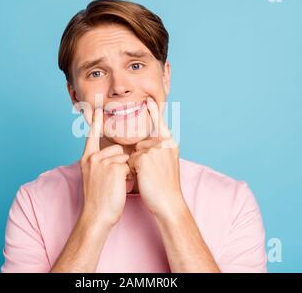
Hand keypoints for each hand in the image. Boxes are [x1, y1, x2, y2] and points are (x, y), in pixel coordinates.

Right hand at [79, 107, 130, 227]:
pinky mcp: (113, 168)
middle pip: (116, 149)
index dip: (95, 121)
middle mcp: (92, 157)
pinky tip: (120, 188)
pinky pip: (129, 166)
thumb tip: (117, 153)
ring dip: (126, 171)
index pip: (92, 135)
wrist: (96, 216)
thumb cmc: (99, 199)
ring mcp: (102, 162)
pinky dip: (129, 177)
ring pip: (124, 157)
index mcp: (87, 158)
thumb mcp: (94, 177)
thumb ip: (100, 162)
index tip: (97, 106)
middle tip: (113, 182)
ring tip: (116, 185)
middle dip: (121, 164)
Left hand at [128, 97, 183, 217]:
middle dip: (140, 159)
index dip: (154, 112)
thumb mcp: (166, 165)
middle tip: (152, 175)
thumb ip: (158, 152)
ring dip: (136, 166)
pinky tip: (144, 179)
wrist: (169, 203)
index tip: (148, 99)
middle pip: (141, 144)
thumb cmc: (165, 188)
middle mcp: (164, 143)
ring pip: (134, 153)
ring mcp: (155, 149)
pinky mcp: (145, 157)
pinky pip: (131, 160)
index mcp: (170, 144)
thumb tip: (143, 147)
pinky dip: (133, 170)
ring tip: (149, 178)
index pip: (160, 125)